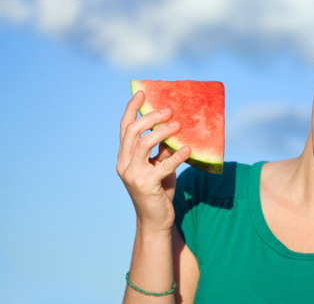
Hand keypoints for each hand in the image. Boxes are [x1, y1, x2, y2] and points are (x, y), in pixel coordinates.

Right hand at [117, 90, 190, 232]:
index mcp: (124, 157)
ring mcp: (132, 175)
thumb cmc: (158, 190)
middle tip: (169, 110)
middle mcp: (124, 164)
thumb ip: (161, 148)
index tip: (142, 92)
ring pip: (143, 144)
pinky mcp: (146, 186)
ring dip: (162, 131)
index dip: (132, 109)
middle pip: (133, 132)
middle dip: (151, 117)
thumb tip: (174, 126)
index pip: (125, 127)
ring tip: (178, 125)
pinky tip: (188, 149)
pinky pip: (162, 165)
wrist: (156, 220)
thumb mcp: (159, 165)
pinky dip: (176, 155)